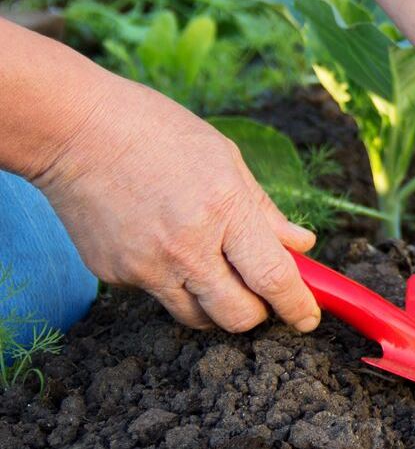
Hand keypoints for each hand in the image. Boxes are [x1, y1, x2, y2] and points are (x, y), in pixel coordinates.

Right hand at [31, 72, 321, 332]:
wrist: (72, 130)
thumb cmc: (155, 132)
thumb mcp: (226, 159)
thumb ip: (265, 210)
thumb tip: (301, 245)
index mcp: (224, 209)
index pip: (273, 278)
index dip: (297, 306)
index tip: (307, 318)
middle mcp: (188, 246)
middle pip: (238, 316)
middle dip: (258, 313)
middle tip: (260, 293)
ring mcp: (148, 266)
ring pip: (199, 317)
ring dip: (216, 305)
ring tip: (212, 267)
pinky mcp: (117, 275)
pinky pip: (159, 295)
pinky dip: (172, 282)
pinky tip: (162, 243)